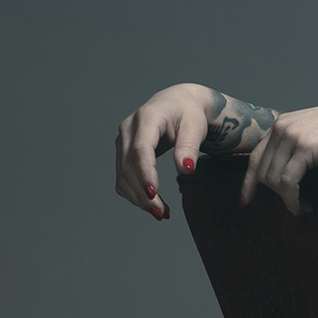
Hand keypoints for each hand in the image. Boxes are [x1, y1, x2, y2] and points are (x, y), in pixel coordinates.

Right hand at [115, 83, 213, 220]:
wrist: (178, 104)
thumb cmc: (189, 113)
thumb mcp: (195, 126)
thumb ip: (190, 146)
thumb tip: (185, 169)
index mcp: (147, 118)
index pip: (141, 149)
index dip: (145, 173)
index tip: (154, 194)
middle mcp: (129, 128)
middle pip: (128, 165)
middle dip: (142, 192)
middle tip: (162, 214)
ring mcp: (123, 141)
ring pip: (122, 174)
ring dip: (138, 197)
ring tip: (162, 213)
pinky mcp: (123, 152)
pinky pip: (122, 177)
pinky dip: (135, 194)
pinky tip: (154, 204)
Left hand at [240, 99, 317, 215]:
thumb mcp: (312, 133)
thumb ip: (294, 143)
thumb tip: (275, 161)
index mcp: (280, 125)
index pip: (254, 158)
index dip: (249, 183)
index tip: (246, 202)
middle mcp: (281, 129)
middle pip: (263, 173)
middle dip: (276, 195)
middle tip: (296, 206)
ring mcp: (291, 137)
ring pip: (274, 180)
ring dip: (287, 199)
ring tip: (304, 207)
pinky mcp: (304, 148)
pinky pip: (289, 182)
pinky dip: (293, 199)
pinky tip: (305, 206)